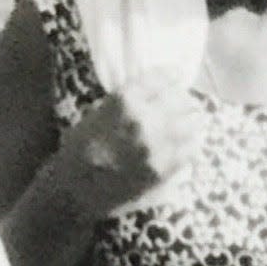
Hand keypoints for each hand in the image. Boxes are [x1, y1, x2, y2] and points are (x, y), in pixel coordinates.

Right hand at [64, 70, 202, 217]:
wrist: (74, 190)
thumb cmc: (79, 150)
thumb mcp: (97, 113)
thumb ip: (128, 104)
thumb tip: (155, 96)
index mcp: (124, 101)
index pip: (160, 78)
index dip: (171, 76)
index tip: (176, 76)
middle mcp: (144, 120)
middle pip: (180, 100)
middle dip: (183, 100)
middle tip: (184, 103)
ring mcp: (156, 147)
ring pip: (191, 125)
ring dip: (192, 121)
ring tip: (191, 122)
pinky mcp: (163, 170)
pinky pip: (190, 151)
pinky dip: (192, 144)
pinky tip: (188, 143)